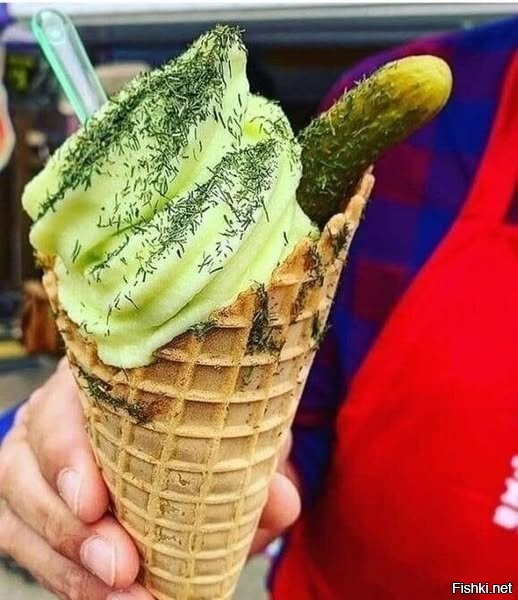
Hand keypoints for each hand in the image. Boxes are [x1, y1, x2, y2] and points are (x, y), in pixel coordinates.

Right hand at [0, 358, 300, 598]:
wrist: (154, 432)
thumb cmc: (189, 418)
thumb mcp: (224, 424)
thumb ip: (254, 455)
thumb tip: (280, 500)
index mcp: (94, 381)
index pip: (63, 403)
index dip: (69, 453)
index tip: (96, 502)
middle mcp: (49, 417)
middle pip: (26, 467)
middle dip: (70, 526)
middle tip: (120, 565)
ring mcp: (31, 464)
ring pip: (17, 514)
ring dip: (66, 564)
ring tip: (121, 592)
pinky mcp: (27, 508)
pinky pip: (25, 546)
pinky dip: (64, 577)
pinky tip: (104, 595)